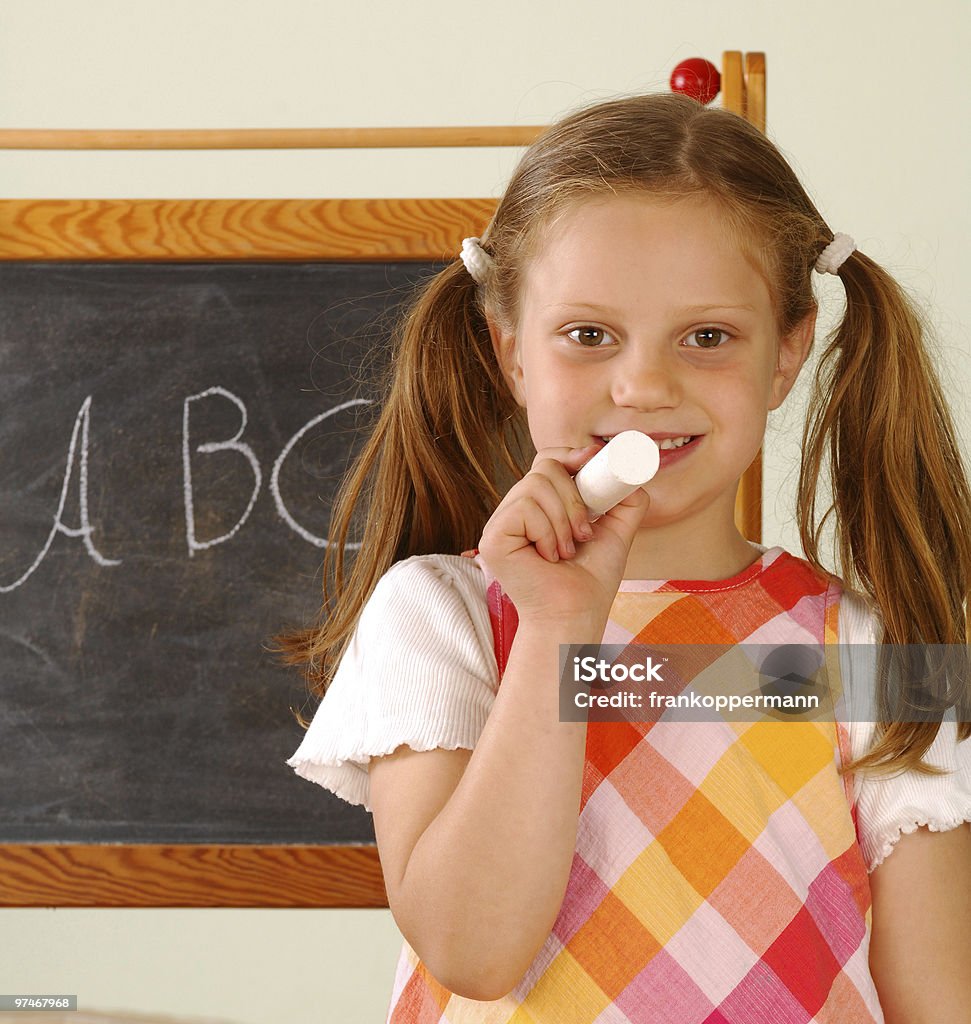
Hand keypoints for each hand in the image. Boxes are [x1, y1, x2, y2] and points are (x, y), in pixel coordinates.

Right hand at [476, 442, 650, 624]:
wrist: (576, 614)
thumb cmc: (591, 580)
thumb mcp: (616, 531)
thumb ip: (625, 500)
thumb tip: (629, 471)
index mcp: (540, 506)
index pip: (547, 461)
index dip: (568, 455)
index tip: (592, 458)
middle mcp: (516, 510)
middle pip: (544, 467)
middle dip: (574, 497)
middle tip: (584, 533)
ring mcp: (501, 522)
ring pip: (536, 485)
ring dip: (563, 520)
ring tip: (566, 551)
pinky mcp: (492, 536)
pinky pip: (524, 507)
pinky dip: (547, 532)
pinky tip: (548, 556)